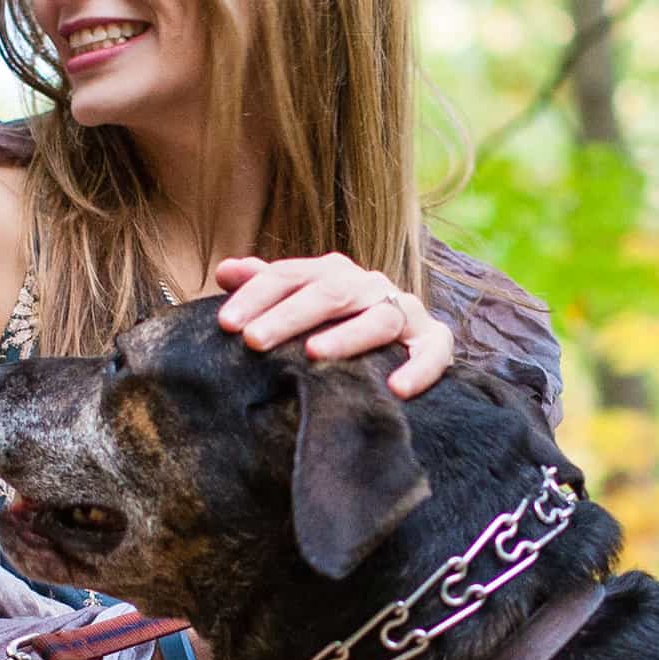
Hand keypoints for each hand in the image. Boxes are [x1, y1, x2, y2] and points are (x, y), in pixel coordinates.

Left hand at [214, 253, 454, 397]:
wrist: (404, 343)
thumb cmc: (337, 326)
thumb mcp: (302, 304)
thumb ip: (267, 286)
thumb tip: (225, 270)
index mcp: (331, 274)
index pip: (288, 275)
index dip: (255, 296)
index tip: (225, 324)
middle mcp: (368, 285)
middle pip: (329, 292)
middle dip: (289, 316)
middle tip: (254, 341)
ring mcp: (404, 310)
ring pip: (379, 317)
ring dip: (348, 336)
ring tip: (315, 355)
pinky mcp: (433, 339)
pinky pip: (432, 351)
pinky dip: (418, 368)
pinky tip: (396, 390)